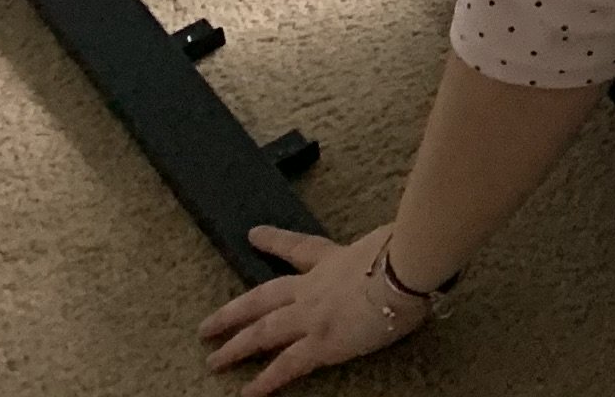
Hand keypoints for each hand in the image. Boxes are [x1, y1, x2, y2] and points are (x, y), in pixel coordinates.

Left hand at [199, 224, 429, 389]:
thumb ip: (385, 249)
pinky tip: (247, 393)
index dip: (273, 241)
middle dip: (233, 312)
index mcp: (333, 259)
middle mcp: (314, 287)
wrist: (405, 267)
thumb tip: (401, 249)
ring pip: (264, 331)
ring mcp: (313, 316)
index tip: (253, 235)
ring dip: (237, 346)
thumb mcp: (390, 242)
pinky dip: (265, 381)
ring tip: (214, 360)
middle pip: (263, 298)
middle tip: (206, 326)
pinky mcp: (321, 343)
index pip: (298, 248)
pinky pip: (286, 365)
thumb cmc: (408, 250)